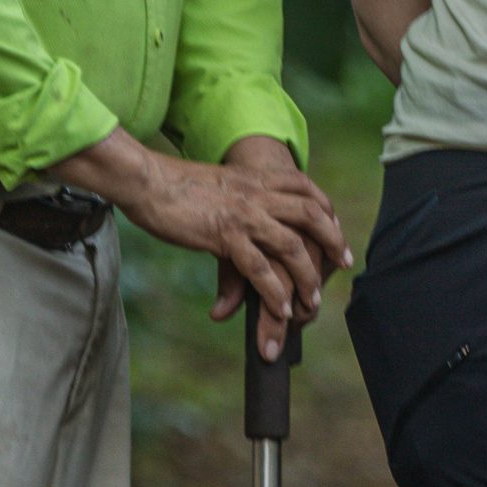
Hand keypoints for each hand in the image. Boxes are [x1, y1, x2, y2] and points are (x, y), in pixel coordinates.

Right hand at [53, 130, 349, 359]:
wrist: (145, 180)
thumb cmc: (172, 185)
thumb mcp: (216, 183)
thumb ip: (236, 198)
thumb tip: (241, 222)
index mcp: (254, 177)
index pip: (305, 187)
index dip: (325, 208)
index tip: (335, 228)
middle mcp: (256, 193)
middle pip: (311, 215)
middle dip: (332, 241)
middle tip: (342, 264)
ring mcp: (243, 214)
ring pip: (291, 246)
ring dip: (307, 277)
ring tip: (312, 301)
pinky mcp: (224, 235)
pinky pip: (260, 269)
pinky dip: (275, 293)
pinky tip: (282, 309)